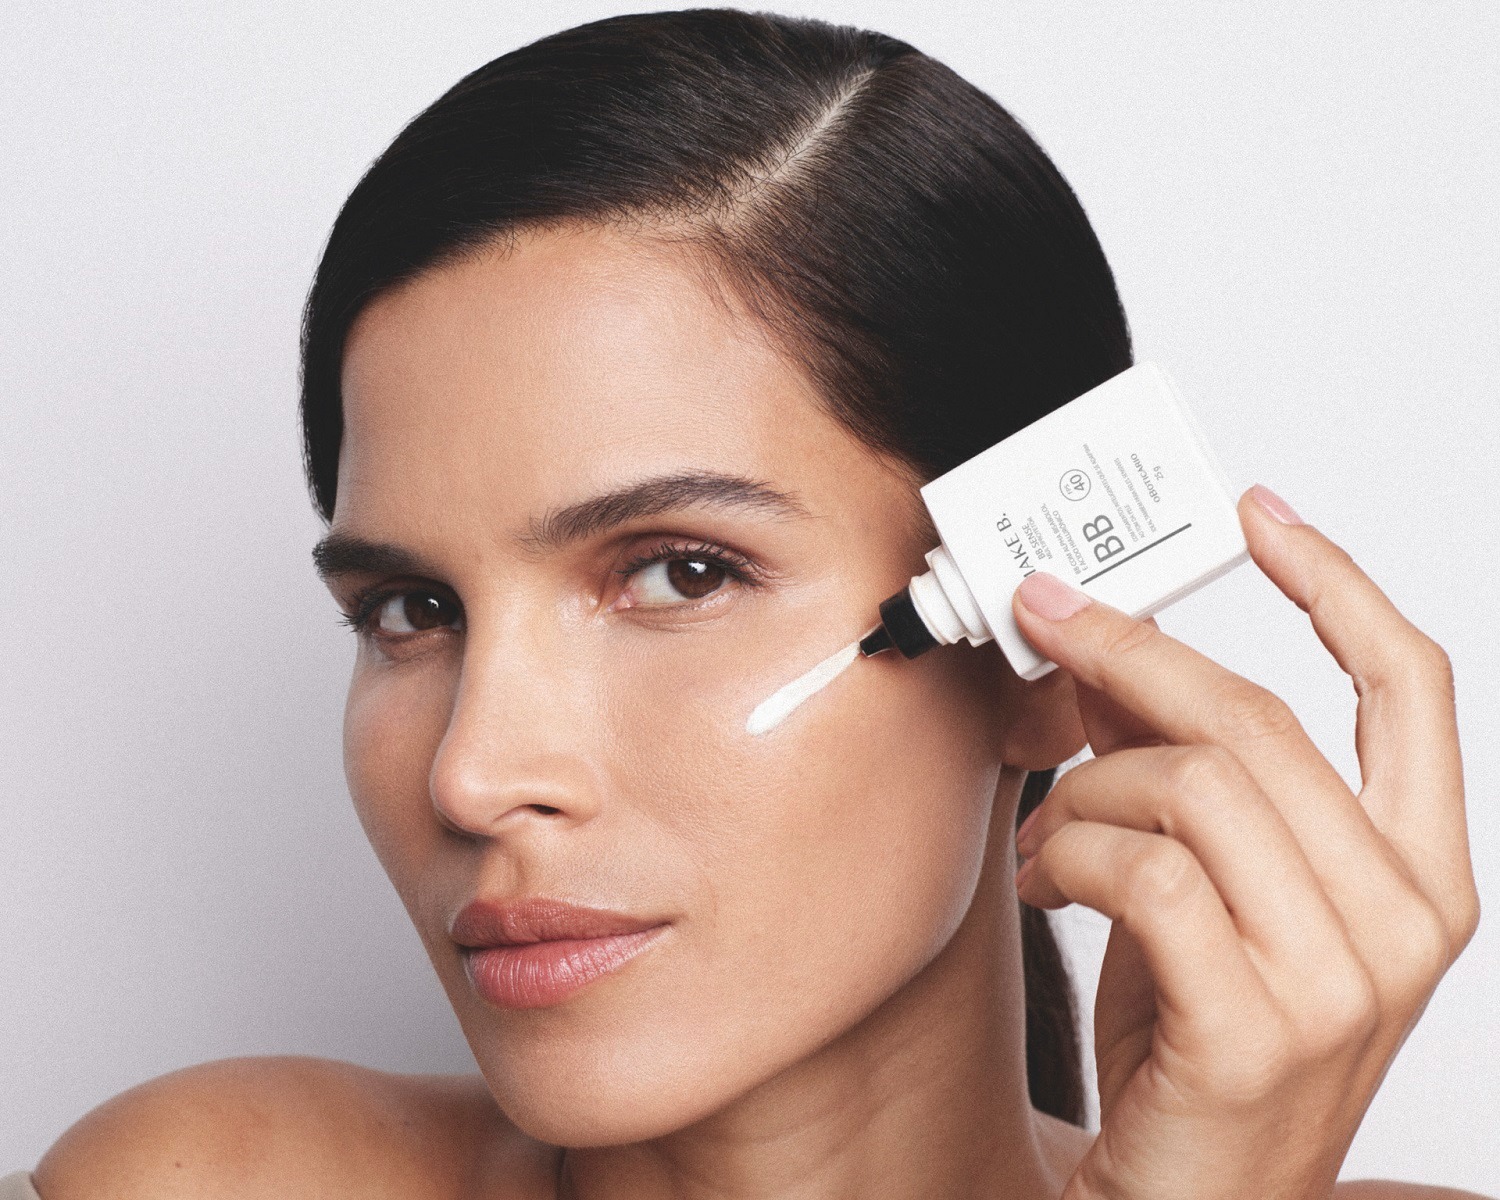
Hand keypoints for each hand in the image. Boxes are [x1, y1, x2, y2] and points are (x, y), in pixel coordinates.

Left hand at [1009, 484, 1478, 1199]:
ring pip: (1187, 785)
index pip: (1412, 689)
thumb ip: (1180, 765)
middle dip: (1128, 653)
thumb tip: (1118, 644)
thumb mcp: (1203, 879)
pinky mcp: (1259, 1025)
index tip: (1260, 514)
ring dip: (1084, 791)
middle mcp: (1405, 920)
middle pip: (1256, 719)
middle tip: (1048, 615)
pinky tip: (1053, 880)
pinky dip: (1074, 853)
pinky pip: (1145, 868)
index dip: (1339, 584)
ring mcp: (1343, 978)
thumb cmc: (1193, 1041)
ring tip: (1053, 833)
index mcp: (1417, 874)